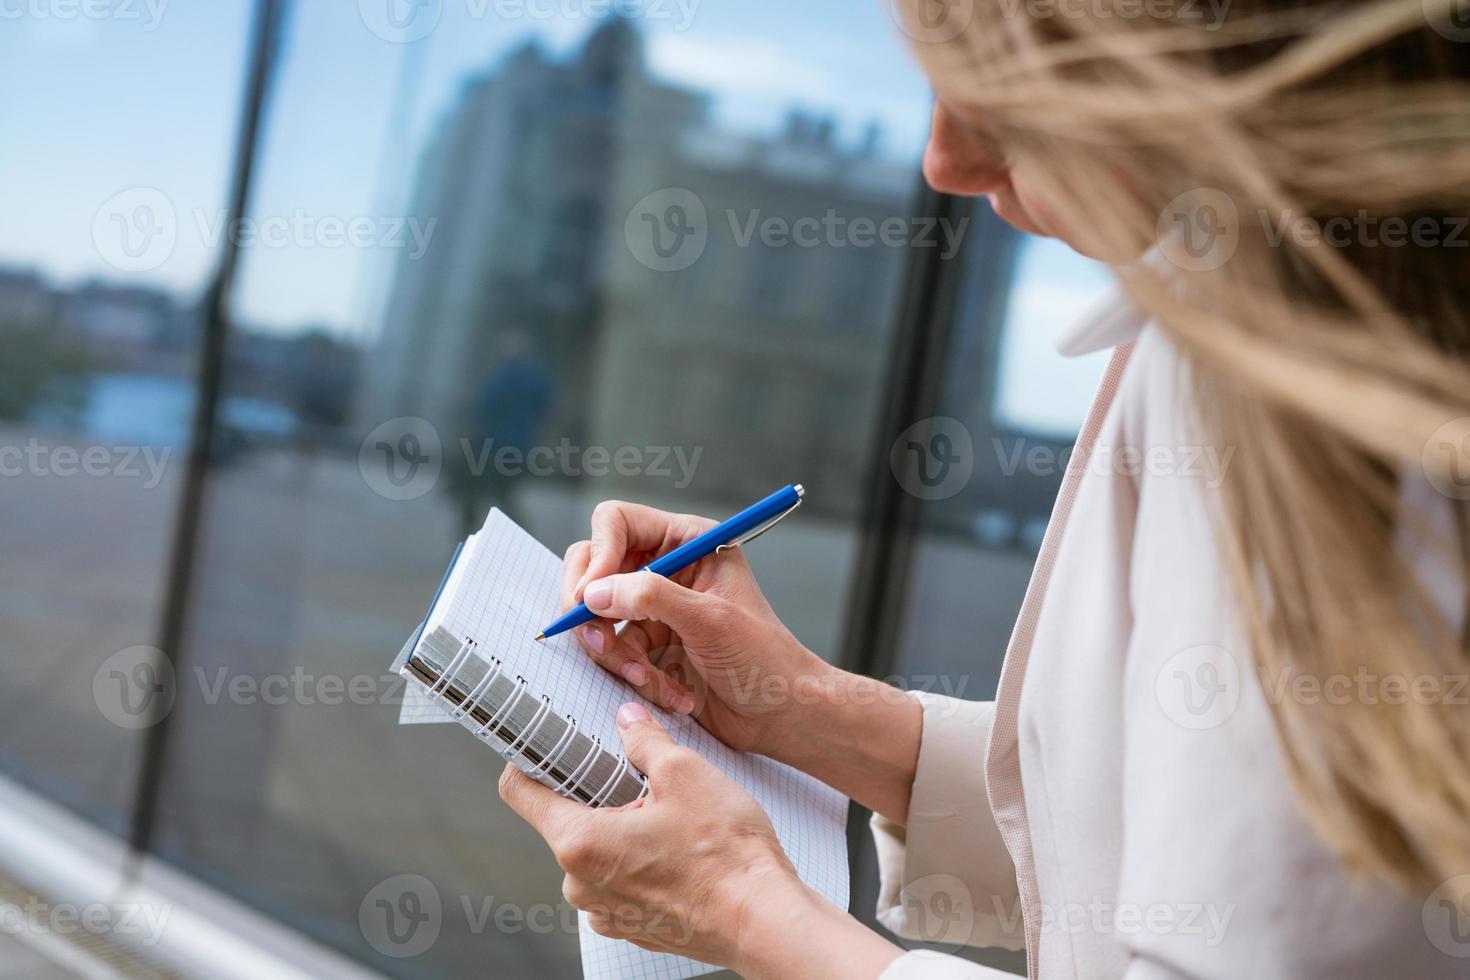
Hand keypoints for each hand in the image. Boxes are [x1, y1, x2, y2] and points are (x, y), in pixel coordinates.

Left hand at [498, 703, 825, 969]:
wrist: (765, 920)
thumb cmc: (726, 854)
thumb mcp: (685, 772)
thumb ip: (645, 741)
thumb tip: (628, 722)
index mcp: (580, 843)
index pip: (520, 793)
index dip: (528, 760)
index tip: (543, 745)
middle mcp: (582, 885)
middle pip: (566, 821)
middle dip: (597, 796)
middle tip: (637, 777)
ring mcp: (607, 911)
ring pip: (598, 853)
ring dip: (623, 831)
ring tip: (669, 818)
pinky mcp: (634, 926)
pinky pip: (622, 882)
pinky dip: (640, 862)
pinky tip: (678, 850)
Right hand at [558, 500, 830, 755]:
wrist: (781, 713)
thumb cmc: (763, 658)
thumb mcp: (708, 620)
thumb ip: (649, 598)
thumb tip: (593, 592)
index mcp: (690, 541)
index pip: (617, 522)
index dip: (598, 555)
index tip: (589, 597)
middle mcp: (668, 567)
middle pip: (595, 567)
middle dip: (592, 609)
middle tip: (597, 640)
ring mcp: (655, 607)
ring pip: (597, 615)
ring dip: (617, 652)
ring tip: (647, 678)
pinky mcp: (650, 644)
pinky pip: (615, 651)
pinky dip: (634, 675)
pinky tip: (671, 691)